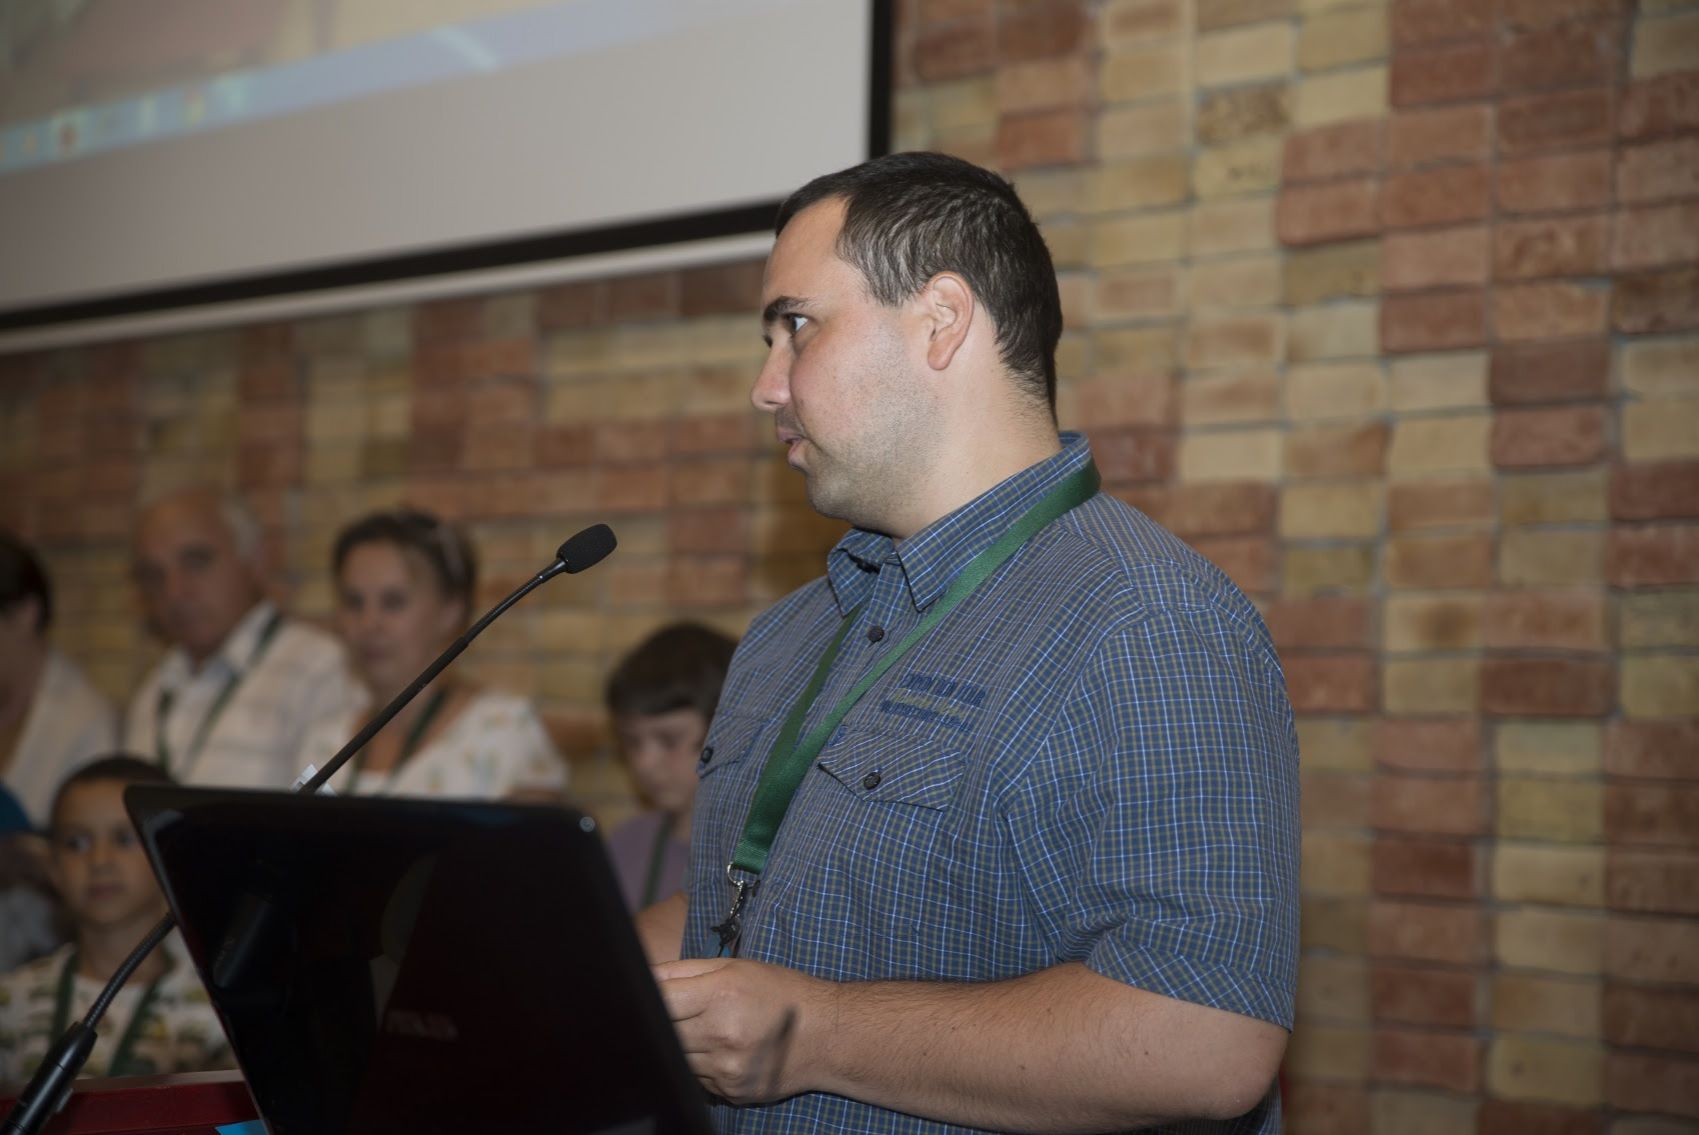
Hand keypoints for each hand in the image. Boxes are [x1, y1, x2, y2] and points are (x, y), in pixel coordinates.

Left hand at [654, 956, 835, 1103]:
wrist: (825, 1035)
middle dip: (667, 1023)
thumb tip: (643, 976)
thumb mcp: (735, 967)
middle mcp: (721, 1034)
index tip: (646, 997)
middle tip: (684, 1014)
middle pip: (665, 1034)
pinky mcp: (731, 1093)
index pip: (661, 1001)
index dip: (650, 999)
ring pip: (677, 1060)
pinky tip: (723, 1050)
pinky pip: (697, 1080)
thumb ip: (683, 971)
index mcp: (720, 994)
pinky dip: (702, 1066)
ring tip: (709, 1029)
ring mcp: (726, 1069)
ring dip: (683, 1046)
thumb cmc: (780, 993)